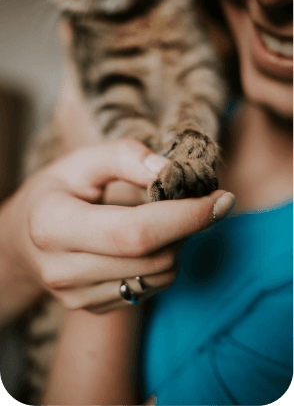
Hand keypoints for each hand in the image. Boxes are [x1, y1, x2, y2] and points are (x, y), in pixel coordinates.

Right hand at [0, 138, 234, 313]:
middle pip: (154, 257)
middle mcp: (62, 270)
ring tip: (161, 220)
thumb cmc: (58, 191)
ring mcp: (76, 296)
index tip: (222, 199)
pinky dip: (162, 262)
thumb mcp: (83, 162)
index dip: (186, 216)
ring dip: (177, 245)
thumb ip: (125, 157)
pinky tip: (146, 243)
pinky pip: (150, 289)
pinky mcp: (92, 308)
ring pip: (159, 276)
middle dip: (186, 227)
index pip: (135, 232)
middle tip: (188, 201)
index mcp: (54, 225)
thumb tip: (169, 172)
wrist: (26, 237)